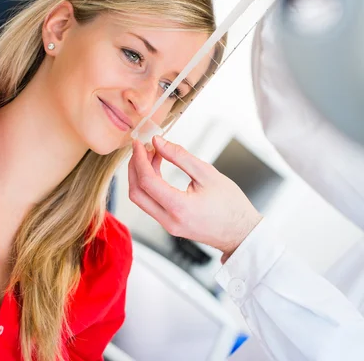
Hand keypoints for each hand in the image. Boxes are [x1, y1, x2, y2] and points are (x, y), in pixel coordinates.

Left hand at [128, 136, 262, 262]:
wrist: (241, 232)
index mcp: (179, 208)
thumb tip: (158, 142)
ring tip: (153, 154)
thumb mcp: (207, 173)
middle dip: (134, 167)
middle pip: (136, 193)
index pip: (147, 181)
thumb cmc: (230, 204)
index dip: (139, 159)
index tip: (139, 143)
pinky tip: (158, 168)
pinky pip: (151, 204)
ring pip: (141, 199)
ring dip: (141, 175)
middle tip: (141, 148)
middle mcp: (169, 220)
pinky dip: (149, 184)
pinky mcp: (170, 224)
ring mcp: (168, 226)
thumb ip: (180, 156)